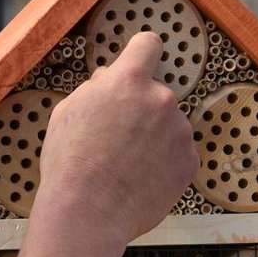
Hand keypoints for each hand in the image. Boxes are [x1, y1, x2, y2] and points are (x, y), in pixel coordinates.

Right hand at [34, 32, 198, 245]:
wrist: (88, 211)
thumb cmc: (70, 162)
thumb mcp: (68, 111)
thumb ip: (95, 88)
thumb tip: (109, 79)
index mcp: (129, 81)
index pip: (147, 45)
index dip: (141, 53)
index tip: (139, 62)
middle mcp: (161, 99)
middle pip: (155, 93)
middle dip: (141, 109)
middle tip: (117, 137)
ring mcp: (180, 132)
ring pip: (169, 125)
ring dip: (154, 137)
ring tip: (127, 164)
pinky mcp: (190, 162)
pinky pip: (178, 153)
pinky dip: (164, 163)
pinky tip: (141, 178)